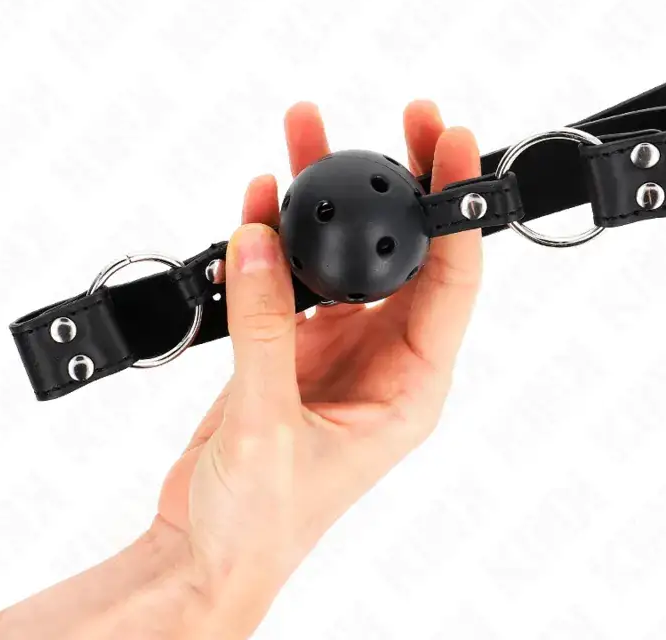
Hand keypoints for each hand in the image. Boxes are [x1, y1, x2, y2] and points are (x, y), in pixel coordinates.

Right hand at [155, 101, 482, 633]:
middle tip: (411, 119)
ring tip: (309, 133)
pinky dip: (274, 235)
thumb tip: (261, 245)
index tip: (451, 144)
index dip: (456, 207)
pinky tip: (259, 199)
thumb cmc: (262, 520)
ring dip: (328, 196)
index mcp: (411, 384)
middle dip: (406, 181)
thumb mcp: (269, 426)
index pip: (451, 278)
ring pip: (344, 252)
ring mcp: (338, 344)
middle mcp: (384, 356)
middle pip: (405, 250)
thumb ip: (265, 332)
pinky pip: (290, 273)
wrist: (209, 547)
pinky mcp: (292, 342)